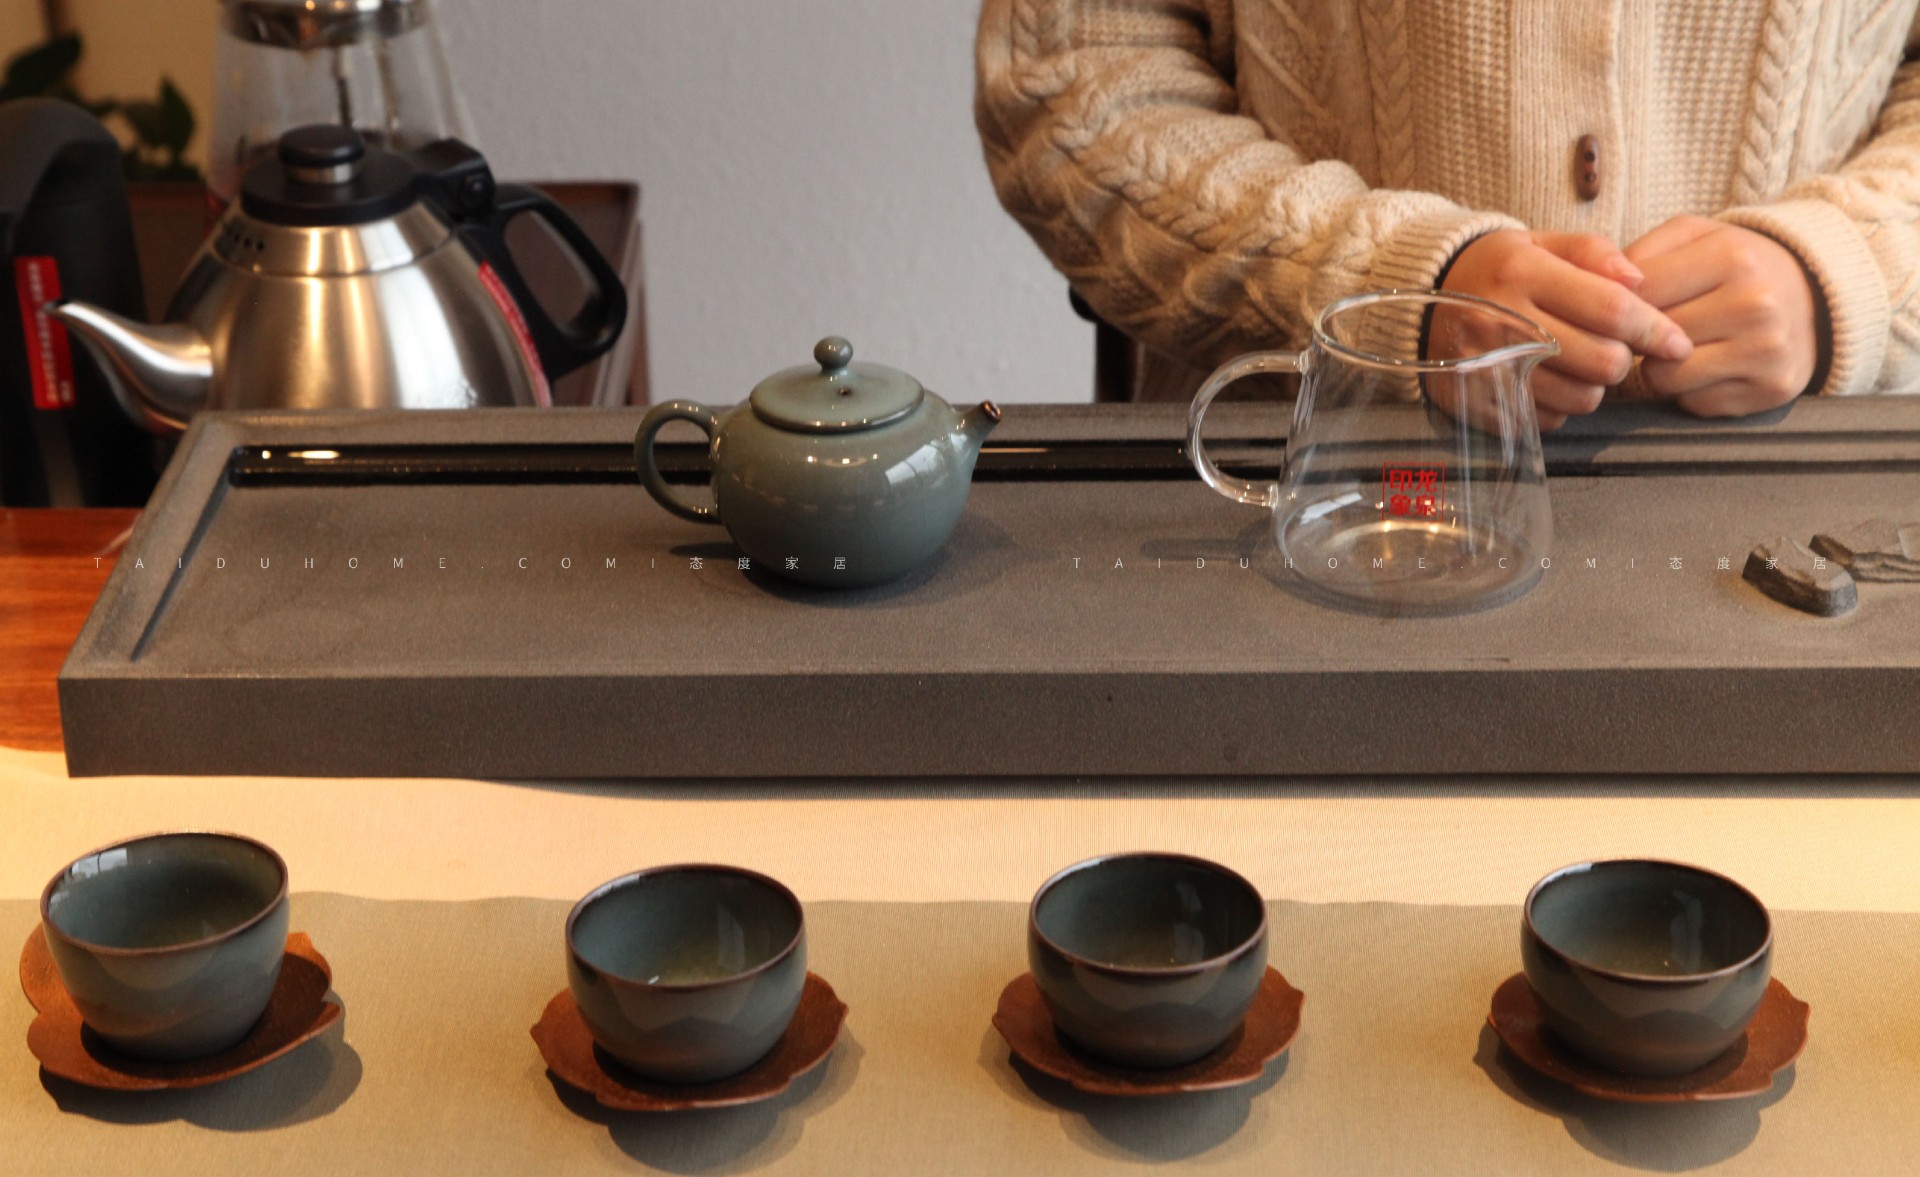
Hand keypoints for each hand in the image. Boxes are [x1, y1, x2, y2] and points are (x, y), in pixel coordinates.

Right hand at [1441, 229, 1692, 428]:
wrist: (1422, 300)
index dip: (1654, 329)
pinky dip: (1558, 405)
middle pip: (1601, 362)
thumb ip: (1593, 254)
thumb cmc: (1497, 269)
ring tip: (1575, 364)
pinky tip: (1544, 381)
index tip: (1678, 341)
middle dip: (1621, 359)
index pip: (1611, 309)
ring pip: (1580, 398)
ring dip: (1592, 386)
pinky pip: (1546, 419)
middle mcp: (1502, 321)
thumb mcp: (1541, 243)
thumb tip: (1641, 281)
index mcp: (1524, 274)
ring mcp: (1486, 367)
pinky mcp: (1476, 401)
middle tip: (1612, 348)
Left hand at [1624, 216, 1818, 416]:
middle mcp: (1756, 305)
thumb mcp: (1694, 237)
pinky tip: (1711, 366)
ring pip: (1664, 378)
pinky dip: (1691, 390)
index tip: (1628, 304)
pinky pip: (1694, 403)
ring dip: (1661, 367)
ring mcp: (1766, 352)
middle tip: (1660, 326)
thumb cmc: (1736, 267)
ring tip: (1683, 347)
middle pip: (1650, 338)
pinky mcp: (1768, 391)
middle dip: (1642, 336)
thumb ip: (1640, 253)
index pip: (1640, 292)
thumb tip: (1601, 288)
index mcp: (1733, 257)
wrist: (1813, 297)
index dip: (1621, 303)